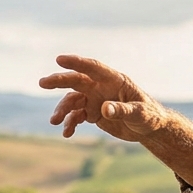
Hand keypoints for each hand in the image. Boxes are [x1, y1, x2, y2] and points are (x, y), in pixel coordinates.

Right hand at [38, 54, 162, 140]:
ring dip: (62, 110)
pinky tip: (66, 133)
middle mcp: (101, 87)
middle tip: (43, 83)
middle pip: (76, 80)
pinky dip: (70, 124)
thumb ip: (122, 109)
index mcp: (114, 80)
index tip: (59, 59)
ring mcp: (95, 100)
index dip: (77, 62)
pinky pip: (76, 116)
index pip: (92, 67)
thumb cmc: (149, 116)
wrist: (149, 129)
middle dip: (59, 81)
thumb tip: (104, 109)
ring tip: (55, 122)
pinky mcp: (93, 113)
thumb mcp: (139, 114)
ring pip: (72, 101)